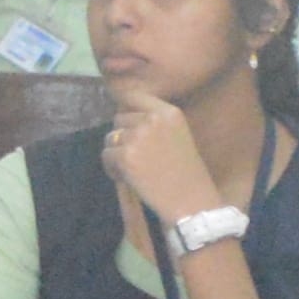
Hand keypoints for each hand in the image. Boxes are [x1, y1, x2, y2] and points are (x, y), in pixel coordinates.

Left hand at [102, 83, 227, 229]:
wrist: (192, 202)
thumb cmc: (185, 174)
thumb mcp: (177, 136)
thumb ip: (154, 122)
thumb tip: (121, 113)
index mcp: (169, 112)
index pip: (133, 96)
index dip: (127, 111)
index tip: (129, 128)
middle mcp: (153, 119)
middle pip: (119, 119)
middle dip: (122, 138)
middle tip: (136, 158)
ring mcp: (138, 136)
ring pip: (110, 138)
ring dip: (116, 154)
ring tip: (134, 170)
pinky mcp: (125, 156)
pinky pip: (106, 156)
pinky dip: (112, 169)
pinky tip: (128, 179)